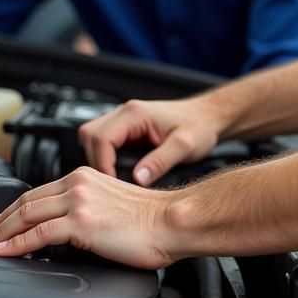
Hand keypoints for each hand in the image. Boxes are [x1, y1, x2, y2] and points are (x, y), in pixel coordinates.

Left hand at [0, 166, 175, 268]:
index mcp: (86, 177)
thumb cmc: (152, 220)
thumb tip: (66, 232)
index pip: (38, 192)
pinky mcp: (82, 221)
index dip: (12, 209)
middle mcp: (79, 183)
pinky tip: (4, 252)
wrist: (173, 221)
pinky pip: (39, 233)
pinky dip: (16, 244)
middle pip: (26, 201)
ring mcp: (79, 200)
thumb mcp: (111, 206)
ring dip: (1, 234)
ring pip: (26, 215)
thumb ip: (86, 211)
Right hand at [78, 97, 220, 186]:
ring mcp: (124, 121)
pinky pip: (105, 144)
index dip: (101, 163)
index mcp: (135, 113)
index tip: (112, 185)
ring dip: (99, 160)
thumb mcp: (185, 146)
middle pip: (89, 135)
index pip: (101, 137)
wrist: (208, 117)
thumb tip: (137, 179)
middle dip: (95, 161)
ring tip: (115, 180)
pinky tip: (121, 173)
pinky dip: (107, 159)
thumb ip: (161, 162)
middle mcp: (126, 113)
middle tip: (111, 183)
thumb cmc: (199, 126)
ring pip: (93, 139)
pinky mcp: (127, 131)